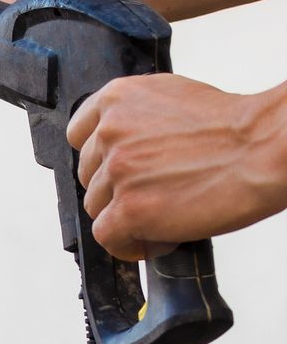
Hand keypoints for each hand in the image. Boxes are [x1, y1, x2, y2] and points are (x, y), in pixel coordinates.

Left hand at [67, 75, 286, 259]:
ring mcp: (117, 171)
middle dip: (118, 190)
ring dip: (127, 217)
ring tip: (167, 215)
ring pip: (97, 207)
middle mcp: (110, 132)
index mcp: (117, 99)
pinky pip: (108, 237)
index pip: (79, 136)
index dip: (98, 160)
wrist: (265, 148)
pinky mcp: (129, 208)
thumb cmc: (234, 129)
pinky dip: (130, 244)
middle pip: (88, 176)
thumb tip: (120, 146)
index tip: (115, 172)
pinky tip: (160, 240)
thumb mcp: (172, 101)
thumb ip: (136, 119)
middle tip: (156, 195)